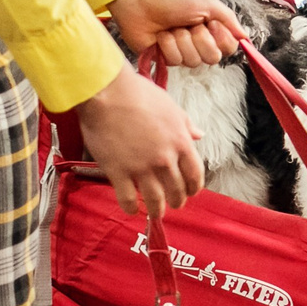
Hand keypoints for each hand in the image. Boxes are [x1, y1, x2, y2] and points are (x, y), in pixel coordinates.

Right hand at [76, 63, 203, 214]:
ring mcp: (141, 167)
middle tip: (173, 203)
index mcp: (180, 142)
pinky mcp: (118, 172)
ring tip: (156, 213)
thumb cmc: (138, 93)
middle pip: (177, 190)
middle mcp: (164, 159)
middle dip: (177, 200)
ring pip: (155, 200)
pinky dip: (131, 208)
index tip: (190, 192)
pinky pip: (128, 199)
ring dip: (157, 210)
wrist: (106, 92)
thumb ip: (186, 124)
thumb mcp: (170, 106)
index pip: (195, 175)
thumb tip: (199, 135)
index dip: (194, 187)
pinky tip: (132, 210)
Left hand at [110, 0, 245, 68]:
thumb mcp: (206, 2)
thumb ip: (228, 19)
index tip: (211, 23)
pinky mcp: (165, 58)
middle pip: (213, 58)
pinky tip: (161, 35)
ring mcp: (182, 51)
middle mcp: (199, 42)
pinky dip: (168, 45)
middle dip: (201, 40)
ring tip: (172, 27)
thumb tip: (244, 37)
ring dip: (182, 41)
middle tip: (190, 25)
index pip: (228, 47)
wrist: (141, 0)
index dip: (221, 39)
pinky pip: (175, 60)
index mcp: (211, 28)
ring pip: (193, 61)